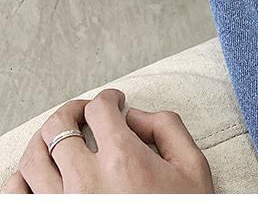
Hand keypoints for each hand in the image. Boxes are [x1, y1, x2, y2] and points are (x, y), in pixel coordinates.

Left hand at [2, 89, 213, 192]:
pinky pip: (16, 197)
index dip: (108, 98)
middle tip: (85, 111)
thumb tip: (136, 116)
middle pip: (59, 126)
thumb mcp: (192, 167)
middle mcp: (86, 180)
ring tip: (59, 138)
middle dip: (73, 110)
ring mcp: (62, 206)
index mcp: (122, 159)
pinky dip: (21, 179)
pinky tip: (39, 173)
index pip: (99, 109)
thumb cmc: (180, 213)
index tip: (114, 102)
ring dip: (45, 140)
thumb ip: (167, 128)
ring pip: (32, 158)